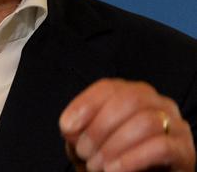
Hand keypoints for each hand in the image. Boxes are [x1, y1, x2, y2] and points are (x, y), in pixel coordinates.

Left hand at [59, 78, 194, 171]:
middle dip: (99, 128)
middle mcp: (158, 104)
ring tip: (97, 165)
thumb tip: (70, 126)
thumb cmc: (115, 160)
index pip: (109, 88)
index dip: (85, 105)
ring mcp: (176, 126)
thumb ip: (80, 129)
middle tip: (84, 152)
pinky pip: (162, 147)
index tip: (67, 127)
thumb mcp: (92, 141)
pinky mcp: (185, 152)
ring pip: (146, 122)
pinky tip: (115, 169)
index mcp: (134, 94)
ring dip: (114, 146)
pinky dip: (132, 158)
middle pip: (129, 100)